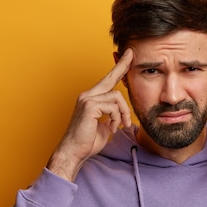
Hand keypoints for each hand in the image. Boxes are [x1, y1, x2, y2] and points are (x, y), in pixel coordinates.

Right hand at [47, 49, 133, 181]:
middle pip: (110, 78)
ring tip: (121, 125)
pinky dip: (117, 118)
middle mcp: (88, 95)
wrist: (74, 152)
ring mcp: (87, 99)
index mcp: (91, 99)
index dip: (118, 68)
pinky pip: (113, 107)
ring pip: (117, 97)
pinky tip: (113, 128)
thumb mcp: (104, 127)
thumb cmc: (87, 142)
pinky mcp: (89, 106)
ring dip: (123, 113)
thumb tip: (120, 117)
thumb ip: (111, 118)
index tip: (127, 56)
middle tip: (132, 53)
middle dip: (122, 65)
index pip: (107, 81)